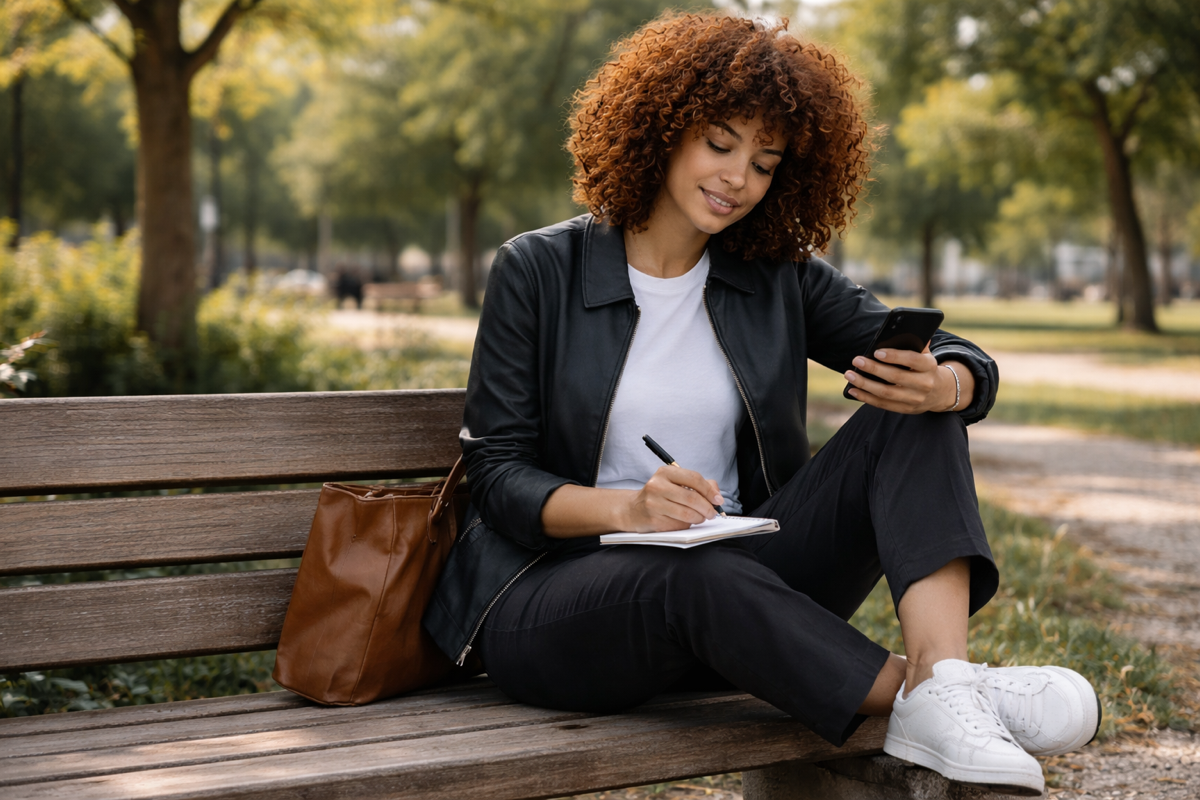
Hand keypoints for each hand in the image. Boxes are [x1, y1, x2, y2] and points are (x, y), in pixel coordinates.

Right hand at [622, 465, 723, 531]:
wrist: (633, 510)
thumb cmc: (659, 495)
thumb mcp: (675, 483)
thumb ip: (698, 484)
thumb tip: (716, 493)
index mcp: (665, 473)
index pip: (694, 478)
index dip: (709, 491)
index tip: (718, 500)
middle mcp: (657, 486)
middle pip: (692, 498)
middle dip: (707, 508)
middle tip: (712, 513)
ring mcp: (654, 504)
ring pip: (687, 514)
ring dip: (699, 518)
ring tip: (700, 518)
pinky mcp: (654, 520)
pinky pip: (679, 525)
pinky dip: (687, 525)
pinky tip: (685, 522)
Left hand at [843, 346, 962, 413]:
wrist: (940, 392)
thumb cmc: (925, 368)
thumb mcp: (925, 355)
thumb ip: (914, 343)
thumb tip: (898, 330)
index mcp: (929, 367)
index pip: (912, 360)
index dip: (894, 356)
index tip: (876, 352)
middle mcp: (924, 384)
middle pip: (895, 377)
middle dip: (874, 368)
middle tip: (857, 360)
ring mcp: (915, 399)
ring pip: (886, 393)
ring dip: (865, 384)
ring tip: (850, 375)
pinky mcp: (905, 409)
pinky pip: (883, 404)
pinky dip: (866, 398)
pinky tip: (853, 390)